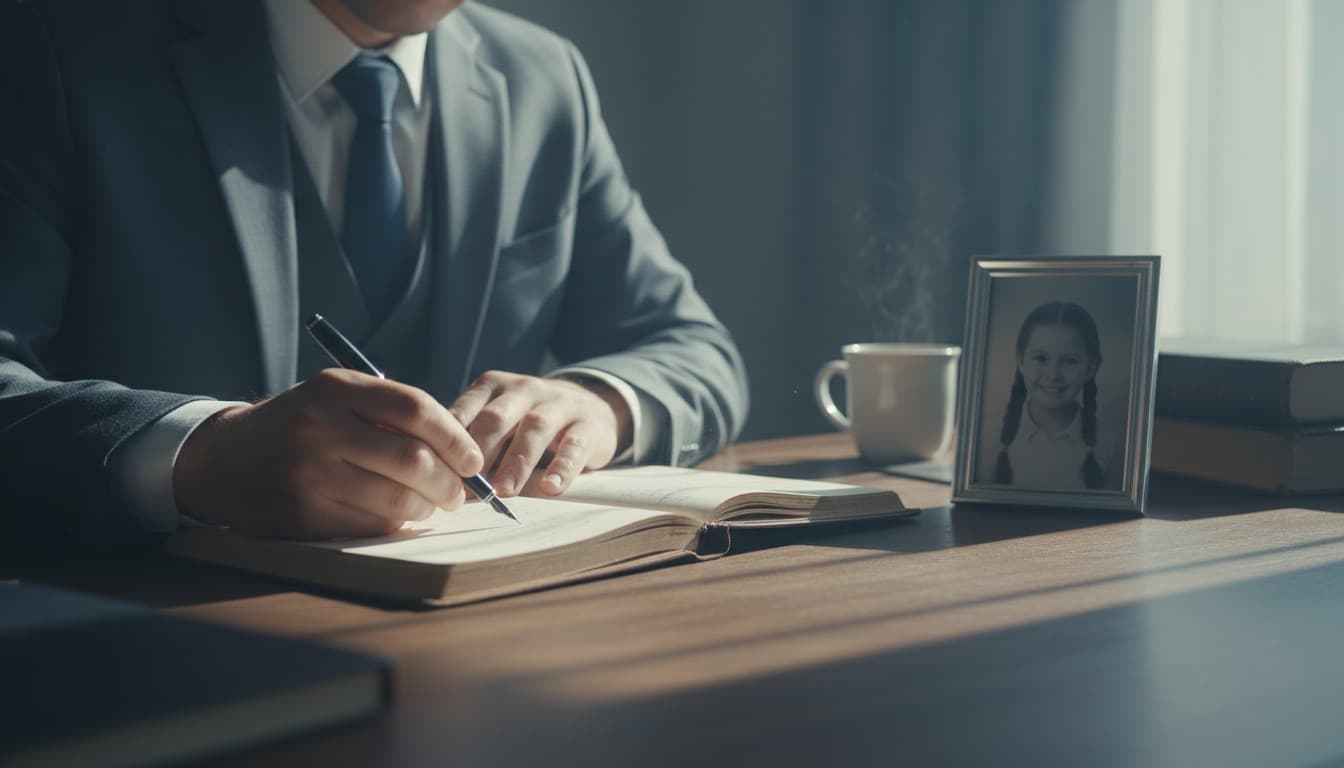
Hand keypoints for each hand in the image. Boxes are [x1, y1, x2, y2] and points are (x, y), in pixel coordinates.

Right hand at [173, 369, 483, 538]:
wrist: (225, 459)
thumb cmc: (302, 425)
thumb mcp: (336, 397)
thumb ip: (391, 412)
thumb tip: (460, 450)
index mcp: (334, 389)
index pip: (415, 408)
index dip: (455, 437)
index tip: (473, 459)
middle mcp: (320, 427)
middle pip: (413, 460)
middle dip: (449, 483)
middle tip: (459, 492)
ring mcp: (308, 474)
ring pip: (397, 500)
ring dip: (427, 509)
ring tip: (432, 505)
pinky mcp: (302, 515)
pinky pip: (370, 525)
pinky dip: (396, 524)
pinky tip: (398, 516)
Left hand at [448, 371, 631, 497]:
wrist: (588, 407)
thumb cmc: (527, 424)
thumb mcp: (498, 422)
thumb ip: (473, 444)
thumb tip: (442, 484)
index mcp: (493, 387)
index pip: (466, 410)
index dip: (450, 441)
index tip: (439, 470)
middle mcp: (524, 389)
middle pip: (497, 416)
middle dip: (481, 451)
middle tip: (468, 483)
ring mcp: (559, 404)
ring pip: (536, 428)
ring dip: (517, 461)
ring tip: (504, 490)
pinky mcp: (588, 424)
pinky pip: (574, 445)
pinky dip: (562, 468)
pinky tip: (551, 488)